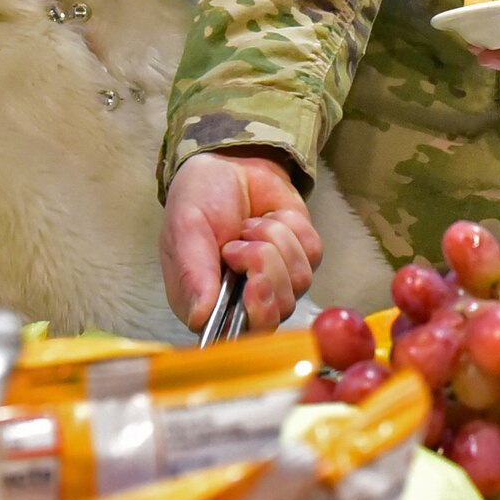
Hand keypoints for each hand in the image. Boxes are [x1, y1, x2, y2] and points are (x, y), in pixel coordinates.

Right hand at [161, 150, 322, 334]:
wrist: (229, 163)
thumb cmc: (199, 199)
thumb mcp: (186, 230)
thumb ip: (192, 273)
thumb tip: (199, 318)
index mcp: (210, 303)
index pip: (240, 336)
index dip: (254, 314)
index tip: (251, 284)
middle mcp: (245, 300)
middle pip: (278, 311)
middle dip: (265, 269)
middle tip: (238, 245)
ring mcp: (279, 281)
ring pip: (298, 280)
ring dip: (273, 240)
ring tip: (248, 226)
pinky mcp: (303, 258)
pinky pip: (313, 253)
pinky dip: (291, 227)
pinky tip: (269, 218)